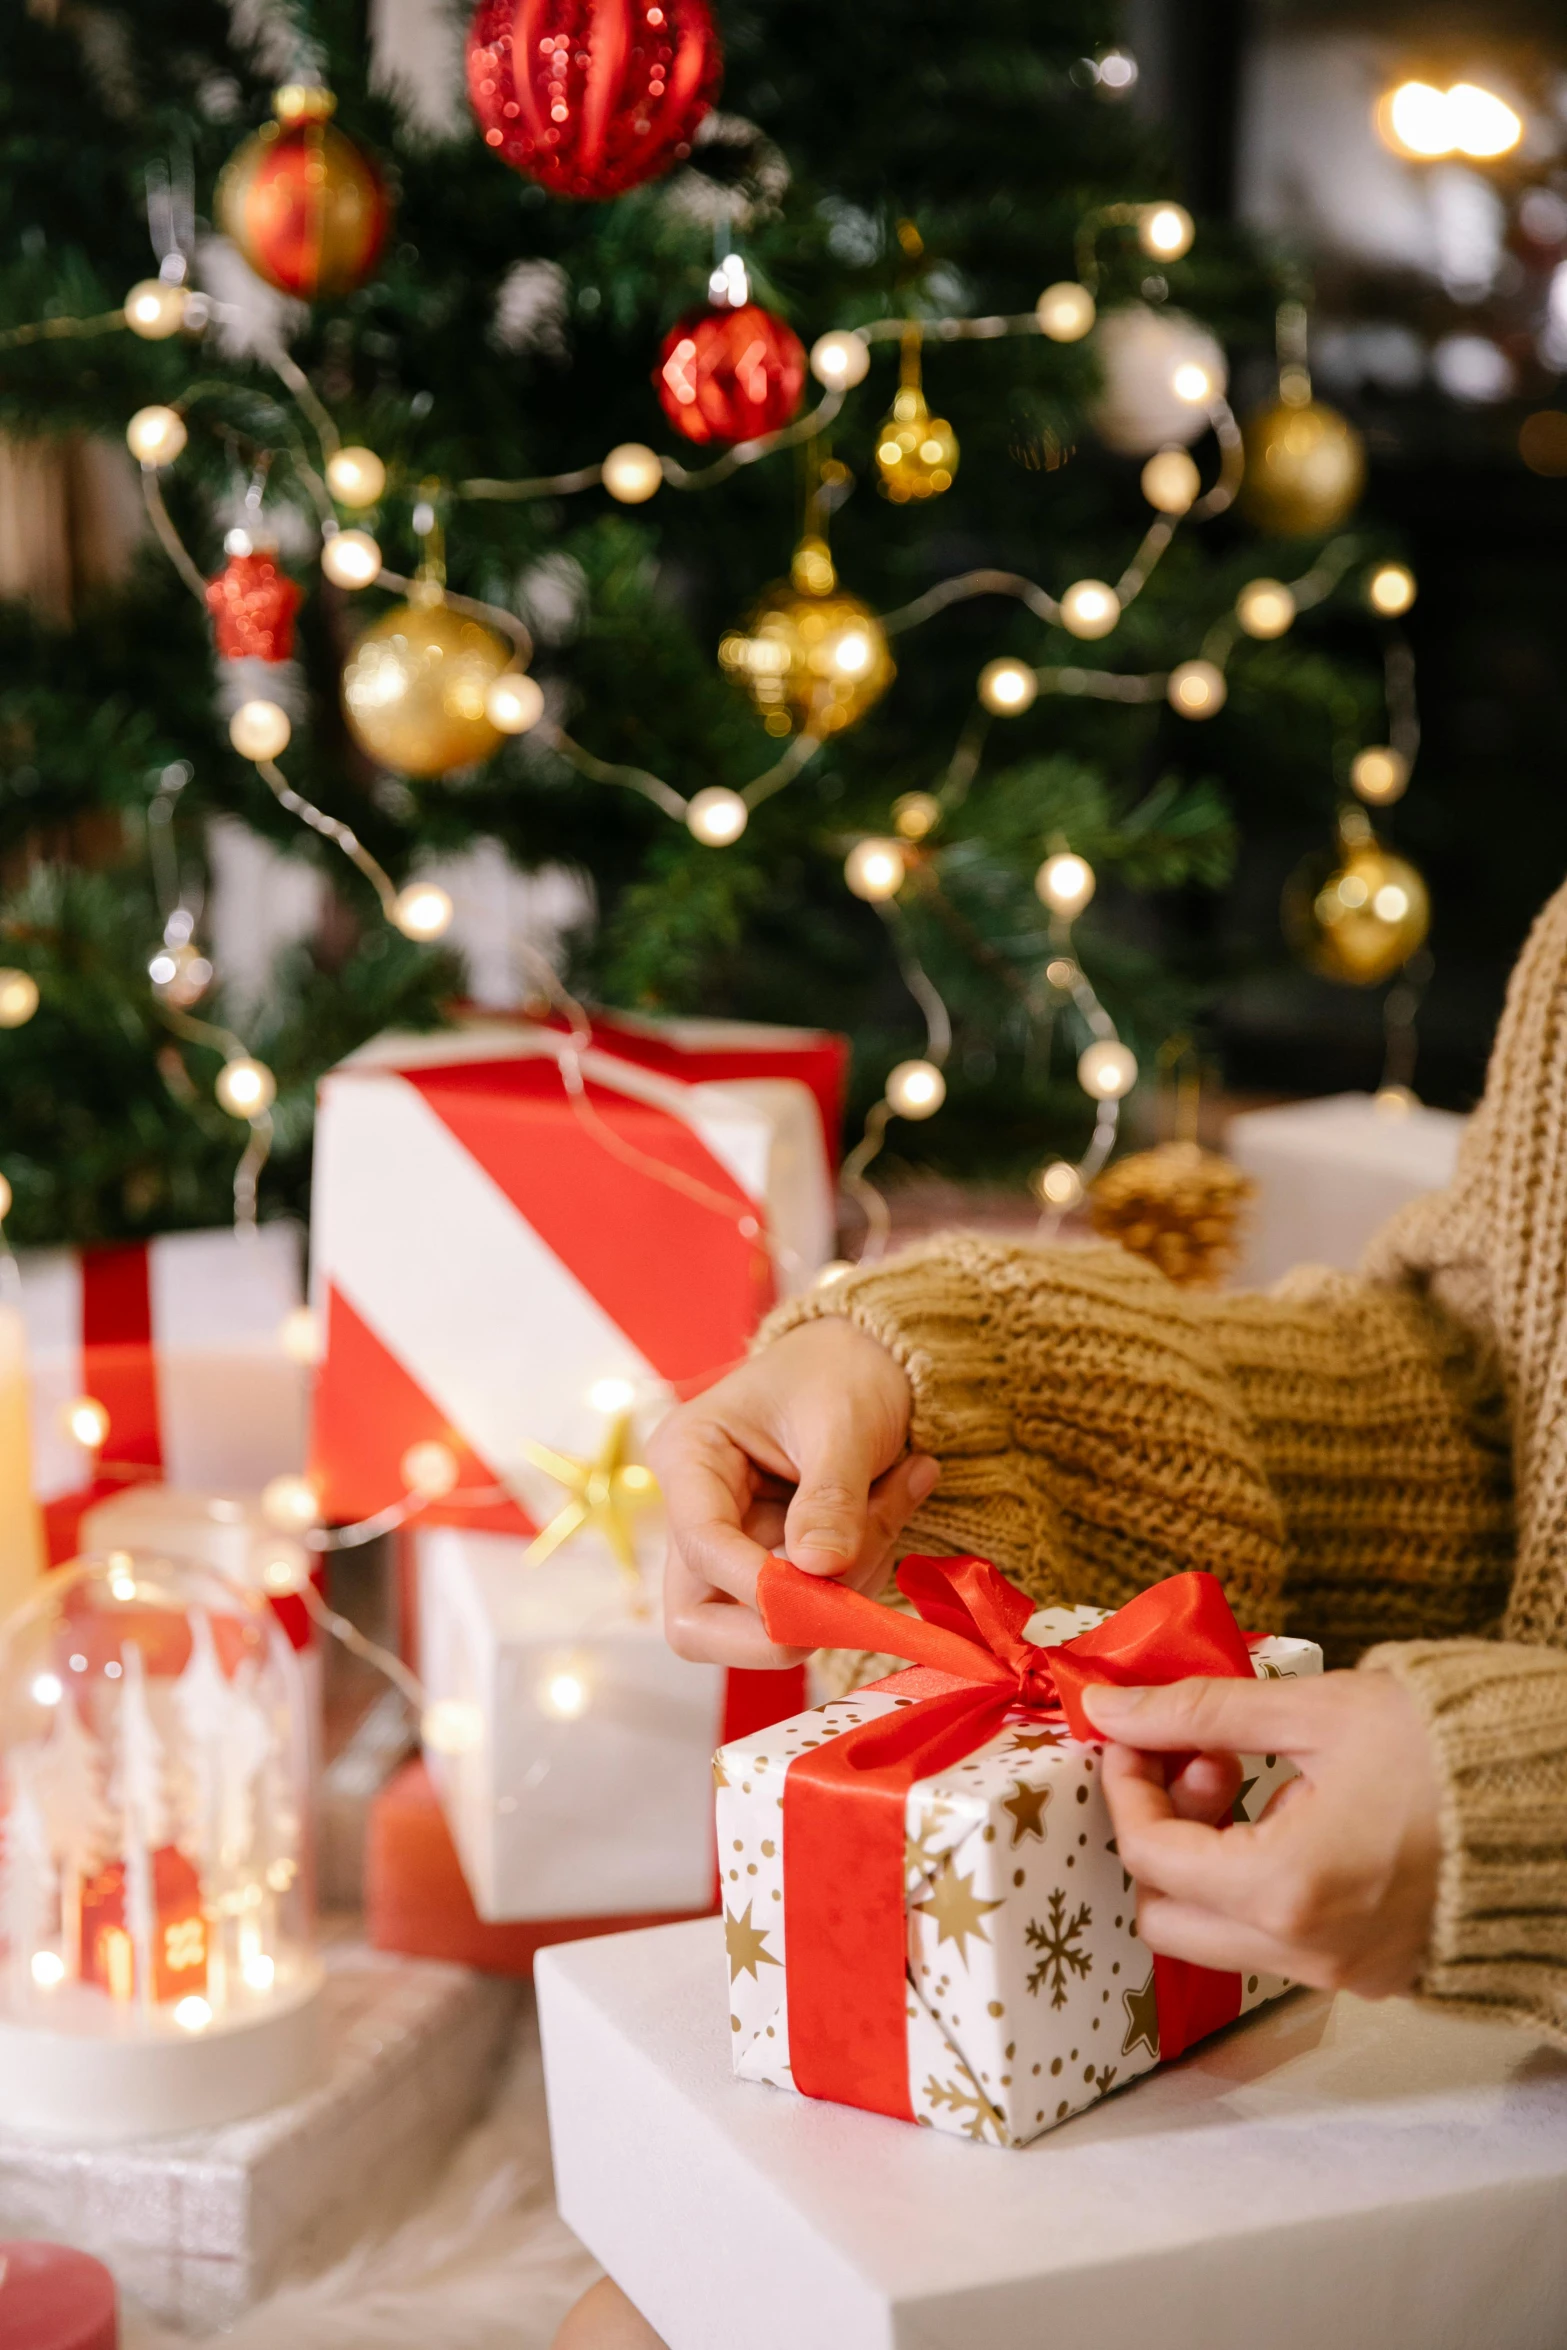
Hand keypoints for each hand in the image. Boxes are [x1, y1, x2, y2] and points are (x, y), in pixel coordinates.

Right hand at [648, 1317, 937, 1669]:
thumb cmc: (843, 1368)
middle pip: (696, 1620)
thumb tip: (820, 1571)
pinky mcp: (777, 1561)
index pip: (701, 1546)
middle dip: (778, 1622)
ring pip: (762, 1621)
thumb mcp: (844, 1420)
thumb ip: (832, 1496)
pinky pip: (812, 1603)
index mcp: (689, 1457)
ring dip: (842, 1587)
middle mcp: (696, 1511)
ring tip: (898, 1494)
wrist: (867, 1353)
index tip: (828, 1584)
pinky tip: (893, 1502)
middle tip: (852, 1589)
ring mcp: (736, 1544)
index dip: (758, 1583)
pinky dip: (861, 1572)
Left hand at [1083, 1670, 1440, 1999]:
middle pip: (1166, 1918)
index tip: (1139, 1736)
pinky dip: (1258, 1886)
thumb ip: (1199, 1713)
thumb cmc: (1441, 1746)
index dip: (1128, 1786)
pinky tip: (1297, 1818)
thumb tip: (1113, 1709)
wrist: (1550, 1793)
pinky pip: (1278, 1944)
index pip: (1150, 1854)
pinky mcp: (1371, 1972)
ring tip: (1260, 1783)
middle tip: (1205, 1765)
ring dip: (1210, 1860)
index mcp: (1286, 1888)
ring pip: (1220, 1935)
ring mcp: (1343, 1971)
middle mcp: (1308, 1951)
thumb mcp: (1312, 1710)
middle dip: (1161, 1835)